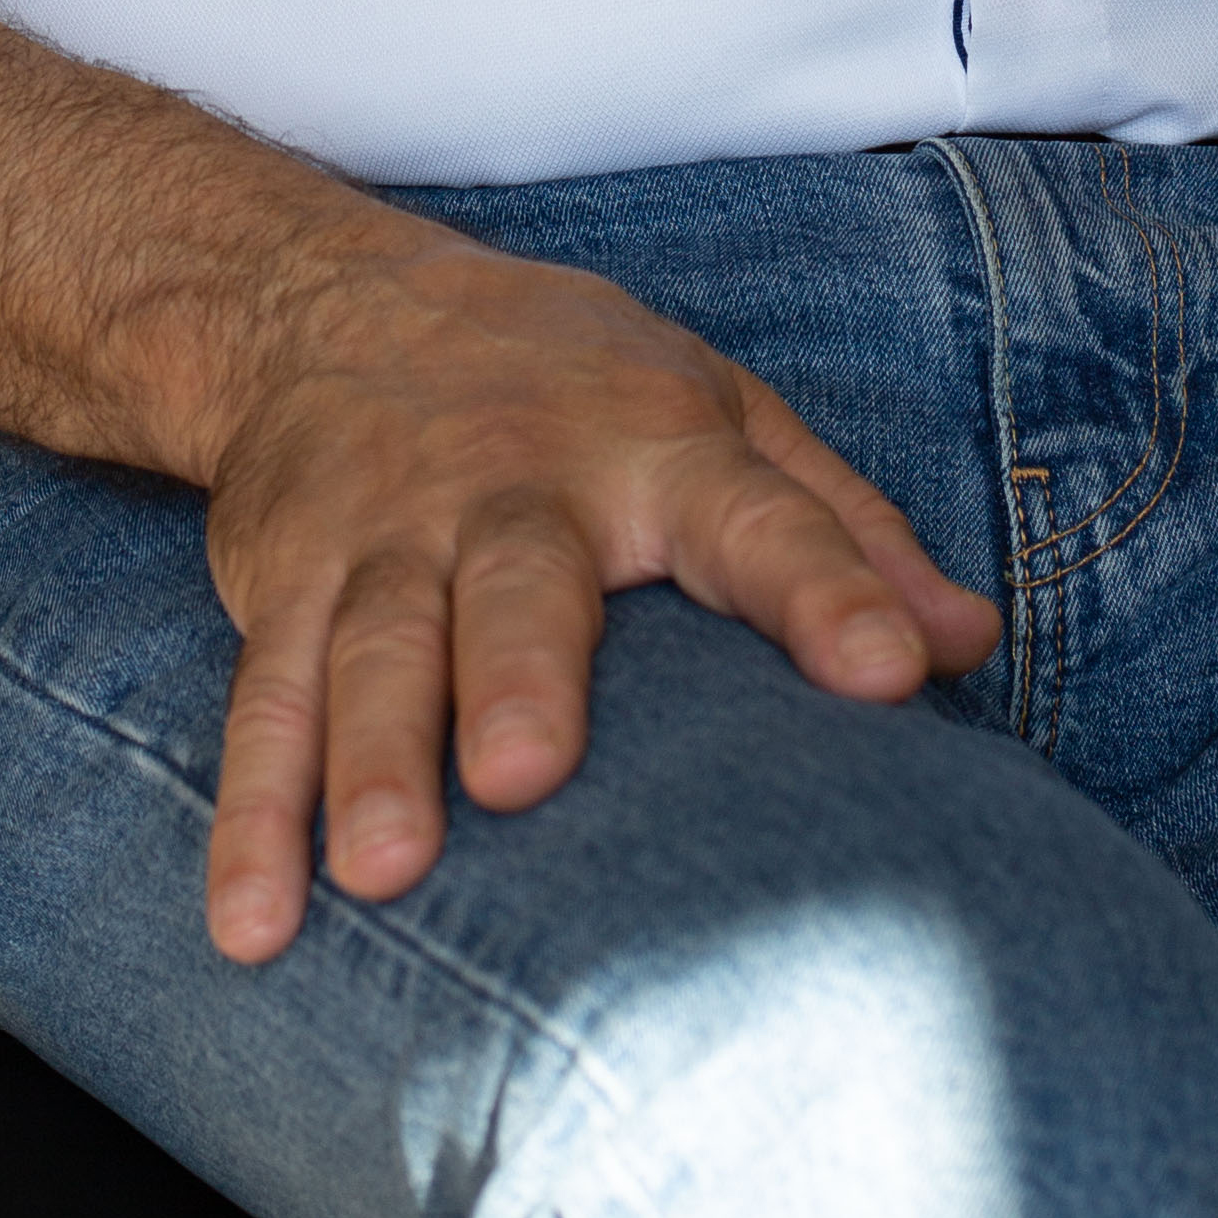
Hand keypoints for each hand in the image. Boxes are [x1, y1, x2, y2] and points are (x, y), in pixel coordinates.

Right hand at [196, 215, 1001, 960]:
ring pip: (376, 647)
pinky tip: (251, 921)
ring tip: (382, 869)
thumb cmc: (573, 387)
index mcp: (657, 447)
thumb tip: (968, 643)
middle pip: (519, 585)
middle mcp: (516, 487)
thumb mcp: (726, 417)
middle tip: (529, 773)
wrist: (329, 296)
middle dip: (518, 674)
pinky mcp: (284, 580)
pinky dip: (248, 814)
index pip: (760, 518)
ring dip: (369, 759)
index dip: (831, 587)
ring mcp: (386, 533)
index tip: (891, 669)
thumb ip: (845, 533)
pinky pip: (265, 700)